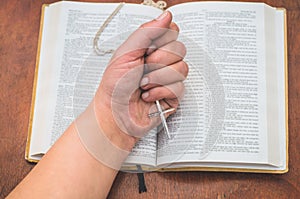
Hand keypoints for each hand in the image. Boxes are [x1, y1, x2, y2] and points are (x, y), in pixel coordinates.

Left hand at [94, 11, 187, 148]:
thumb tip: (166, 17)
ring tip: (143, 84)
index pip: (171, 32)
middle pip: (180, 48)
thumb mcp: (125, 53)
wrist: (114, 115)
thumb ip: (146, 32)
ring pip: (182, 68)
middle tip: (143, 69)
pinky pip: (180, 87)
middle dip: (158, 60)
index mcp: (149, 48)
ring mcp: (168, 78)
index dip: (161, 40)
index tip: (147, 50)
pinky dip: (160, 92)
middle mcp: (161, 62)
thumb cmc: (114, 87)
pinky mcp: (173, 95)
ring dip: (158, 77)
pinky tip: (149, 95)